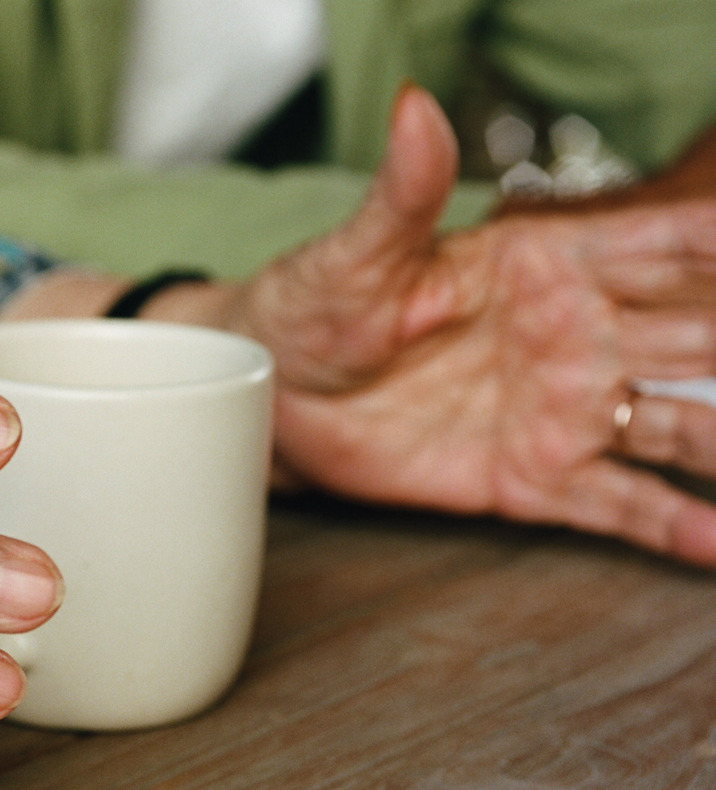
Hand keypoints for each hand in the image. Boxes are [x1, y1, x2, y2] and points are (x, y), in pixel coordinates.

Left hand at [225, 86, 715, 564]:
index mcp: (550, 263)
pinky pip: (619, 504)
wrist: (272, 399)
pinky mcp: (534, 479)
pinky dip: (676, 525)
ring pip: (682, 425)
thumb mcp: (355, 255)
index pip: (667, 245)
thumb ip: (401, 193)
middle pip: (703, 336)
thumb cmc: (314, 309)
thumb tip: (415, 107)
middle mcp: (580, 335)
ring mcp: (564, 412)